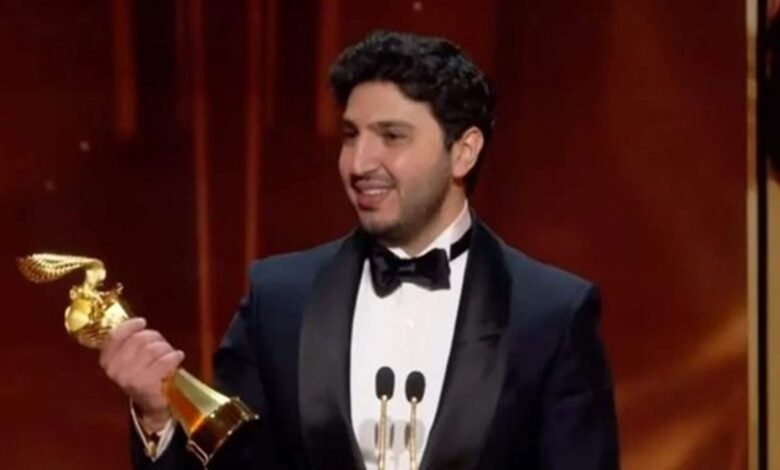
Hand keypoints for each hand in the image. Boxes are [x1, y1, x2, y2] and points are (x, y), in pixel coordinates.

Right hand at [100, 318, 184, 432]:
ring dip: (165, 349)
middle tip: (161, 345)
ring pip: (153, 349)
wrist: (153, 404)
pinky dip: (174, 357)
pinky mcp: (146, 385)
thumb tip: (138, 322)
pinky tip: (177, 358)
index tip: (142, 322)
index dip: (130, 326)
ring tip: (169, 355)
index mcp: (107, 362)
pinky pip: (164, 361)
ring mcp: (130, 379)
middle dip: (154, 338)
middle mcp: (115, 371)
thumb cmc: (144, 374)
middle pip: (138, 339)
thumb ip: (130, 341)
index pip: (115, 337)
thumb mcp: (131, 357)